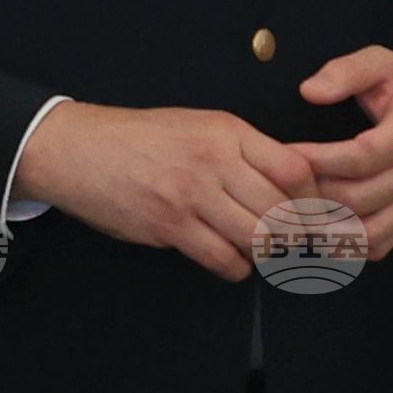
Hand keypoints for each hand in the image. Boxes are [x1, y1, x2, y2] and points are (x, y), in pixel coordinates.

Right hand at [12, 99, 319, 282]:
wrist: (77, 149)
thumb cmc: (140, 138)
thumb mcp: (197, 125)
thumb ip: (242, 149)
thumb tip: (291, 183)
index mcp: (226, 131)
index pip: (295, 169)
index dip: (313, 199)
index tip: (315, 213)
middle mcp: (213, 161)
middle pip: (283, 210)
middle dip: (299, 235)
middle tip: (301, 244)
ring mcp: (190, 195)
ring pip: (258, 239)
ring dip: (268, 254)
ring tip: (265, 252)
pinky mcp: (168, 226)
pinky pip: (223, 259)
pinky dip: (236, 268)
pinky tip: (232, 260)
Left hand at [294, 48, 392, 259]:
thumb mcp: (382, 61)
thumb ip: (346, 71)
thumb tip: (309, 91)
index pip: (361, 157)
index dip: (319, 161)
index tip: (283, 155)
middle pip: (359, 198)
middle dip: (313, 195)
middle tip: (277, 187)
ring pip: (368, 232)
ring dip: (326, 228)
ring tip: (292, 213)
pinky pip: (380, 245)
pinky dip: (347, 245)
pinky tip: (318, 231)